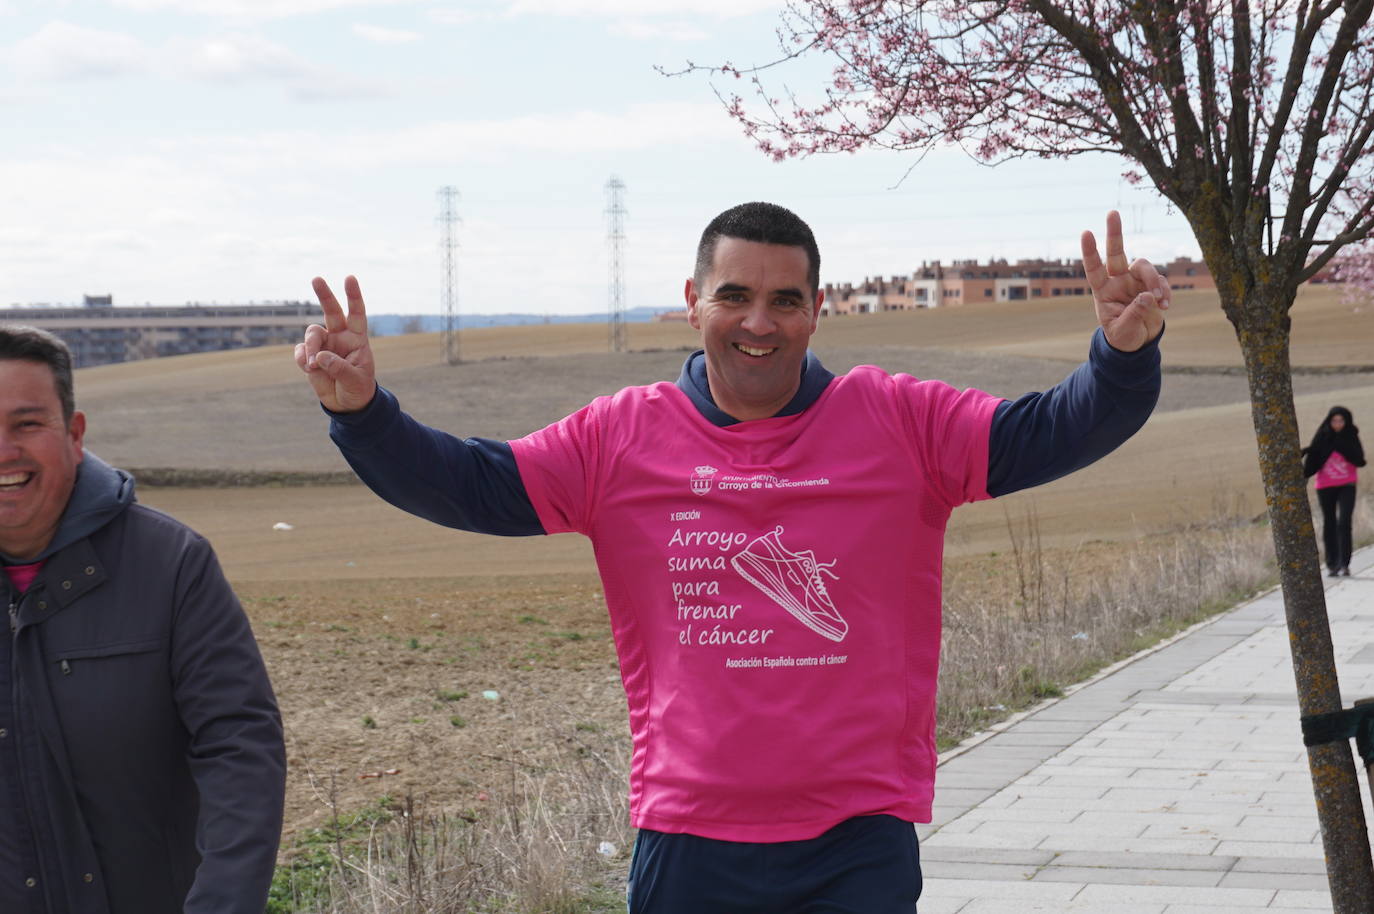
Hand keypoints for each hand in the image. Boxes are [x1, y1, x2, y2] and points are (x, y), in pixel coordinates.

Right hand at [294, 275, 375, 412]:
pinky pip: (301, 350)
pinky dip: (303, 359)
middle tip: (317, 279)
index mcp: (357, 339)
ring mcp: (324, 345)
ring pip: (312, 333)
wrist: (346, 404)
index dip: (354, 296)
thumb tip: (320, 356)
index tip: (350, 278)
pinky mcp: (310, 355)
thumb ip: (340, 368)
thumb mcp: (355, 380)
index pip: (357, 314)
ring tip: (314, 365)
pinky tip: (310, 369)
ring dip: (311, 347)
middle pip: (331, 311)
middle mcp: (340, 337)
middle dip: (324, 295)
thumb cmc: (358, 389)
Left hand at [1081, 211, 1169, 351]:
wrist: (1138, 342)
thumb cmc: (1123, 336)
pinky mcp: (1152, 285)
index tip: (1086, 232)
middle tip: (1112, 212)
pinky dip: (1165, 292)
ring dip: (1154, 281)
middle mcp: (1118, 280)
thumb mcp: (1123, 330)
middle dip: (1114, 233)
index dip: (1090, 251)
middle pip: (1116, 252)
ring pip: (1144, 266)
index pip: (1094, 269)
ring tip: (1158, 301)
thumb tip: (1148, 296)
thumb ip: (1134, 314)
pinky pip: (1161, 281)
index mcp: (1103, 291)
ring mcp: (1135, 280)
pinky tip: (1164, 306)